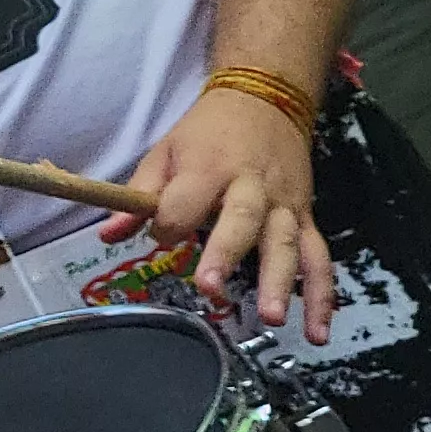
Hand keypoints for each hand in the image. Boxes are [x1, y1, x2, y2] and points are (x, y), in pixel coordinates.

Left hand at [108, 86, 333, 339]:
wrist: (266, 101)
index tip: (158, 235)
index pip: (184, 202)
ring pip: (287, 243)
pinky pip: (319, 258)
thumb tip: (107, 236)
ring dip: (281, 283)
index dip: (168, 222)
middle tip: (210, 289)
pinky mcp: (306, 218)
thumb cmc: (207, 134)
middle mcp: (251, 187)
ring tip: (272, 319)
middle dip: (225, 254)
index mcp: (210, 168)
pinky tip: (318, 330)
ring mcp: (284, 205)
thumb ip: (138, 195)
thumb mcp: (165, 152)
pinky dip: (322, 295)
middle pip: (242, 221)